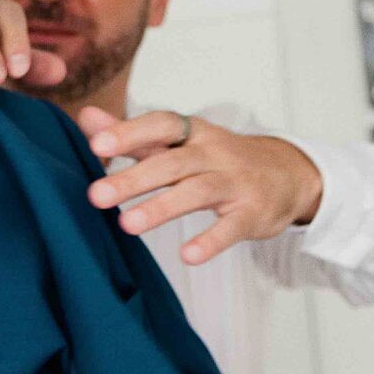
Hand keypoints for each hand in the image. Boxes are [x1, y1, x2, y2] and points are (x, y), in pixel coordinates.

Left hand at [82, 108, 323, 265]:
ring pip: (197, 192)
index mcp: (193, 132)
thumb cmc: (218, 157)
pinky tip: (188, 256)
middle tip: (95, 195)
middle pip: (171, 162)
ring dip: (161, 208)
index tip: (96, 144)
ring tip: (126, 225)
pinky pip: (232, 227)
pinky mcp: (252, 213)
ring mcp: (235, 182)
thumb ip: (133, 135)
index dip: (130, 132)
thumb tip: (85, 117)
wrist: (287, 173)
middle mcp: (214, 152)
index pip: (161, 124)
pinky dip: (210, 241)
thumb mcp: (179, 141)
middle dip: (133, 178)